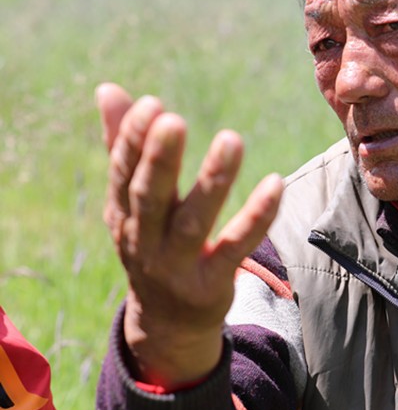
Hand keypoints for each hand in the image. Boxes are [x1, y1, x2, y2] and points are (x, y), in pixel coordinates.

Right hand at [96, 83, 283, 388]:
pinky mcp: (212, 282)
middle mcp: (144, 241)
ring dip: (212, 181)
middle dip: (160, 160)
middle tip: (174, 121)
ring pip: (193, 222)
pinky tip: (275, 183)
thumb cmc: (153, 241)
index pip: (122, 173)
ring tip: (232, 140)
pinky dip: (256, 217)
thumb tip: (109, 89)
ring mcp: (177, 265)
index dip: (133, 139)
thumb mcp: (132, 200)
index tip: (151, 104)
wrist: (168, 321)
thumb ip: (124, 145)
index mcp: (122, 213)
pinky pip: (236, 247)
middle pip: (149, 198)